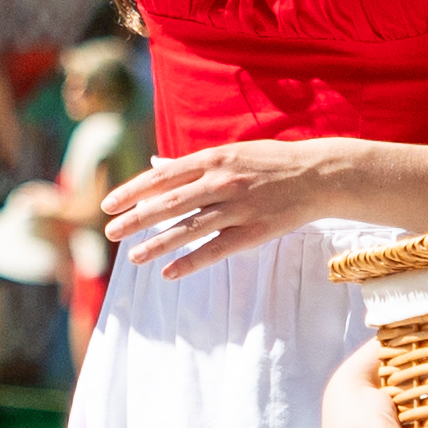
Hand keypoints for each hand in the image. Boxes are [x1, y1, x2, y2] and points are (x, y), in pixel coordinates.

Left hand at [97, 140, 333, 274]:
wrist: (318, 174)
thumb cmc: (270, 162)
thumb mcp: (230, 153)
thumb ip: (191, 163)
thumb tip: (156, 165)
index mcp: (213, 159)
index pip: (162, 177)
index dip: (132, 191)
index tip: (109, 204)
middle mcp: (221, 182)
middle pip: (169, 203)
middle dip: (135, 219)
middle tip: (110, 233)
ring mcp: (238, 208)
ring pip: (188, 229)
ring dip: (157, 244)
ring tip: (133, 257)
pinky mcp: (253, 232)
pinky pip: (215, 250)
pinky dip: (190, 262)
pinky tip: (168, 273)